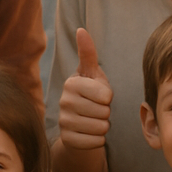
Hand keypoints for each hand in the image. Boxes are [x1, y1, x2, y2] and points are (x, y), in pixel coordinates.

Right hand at [57, 28, 112, 149]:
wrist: (78, 124)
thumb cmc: (90, 94)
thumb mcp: (91, 74)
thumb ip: (88, 53)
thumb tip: (81, 29)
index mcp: (71, 83)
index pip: (106, 94)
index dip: (108, 97)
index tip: (99, 95)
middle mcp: (64, 102)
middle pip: (104, 111)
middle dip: (106, 112)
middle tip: (96, 109)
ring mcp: (64, 122)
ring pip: (102, 127)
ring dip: (103, 126)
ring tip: (93, 120)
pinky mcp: (67, 140)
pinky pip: (96, 142)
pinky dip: (98, 140)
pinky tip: (90, 133)